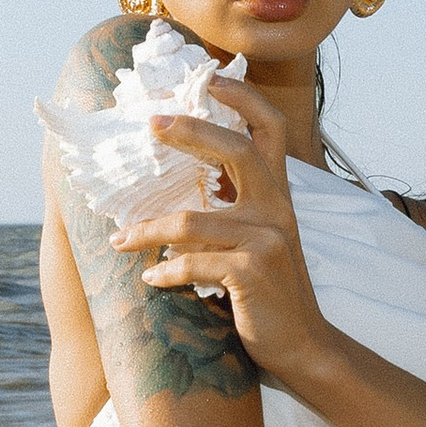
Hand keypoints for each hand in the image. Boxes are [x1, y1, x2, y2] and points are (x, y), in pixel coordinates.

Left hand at [110, 78, 336, 383]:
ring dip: (147, 230)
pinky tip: (152, 277)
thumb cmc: (272, 293)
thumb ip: (236, 209)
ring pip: (191, 221)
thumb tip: (185, 186)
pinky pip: (193, 263)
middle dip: (189, 131)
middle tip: (150, 125)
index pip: (270, 130)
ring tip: (121, 239)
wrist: (304, 346)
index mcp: (279, 195)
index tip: (210, 80)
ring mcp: (267, 241)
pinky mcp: (253, 273)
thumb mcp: (259, 241)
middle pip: (236, 150)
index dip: (243, 99)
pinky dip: (165, 270)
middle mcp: (278, 210)